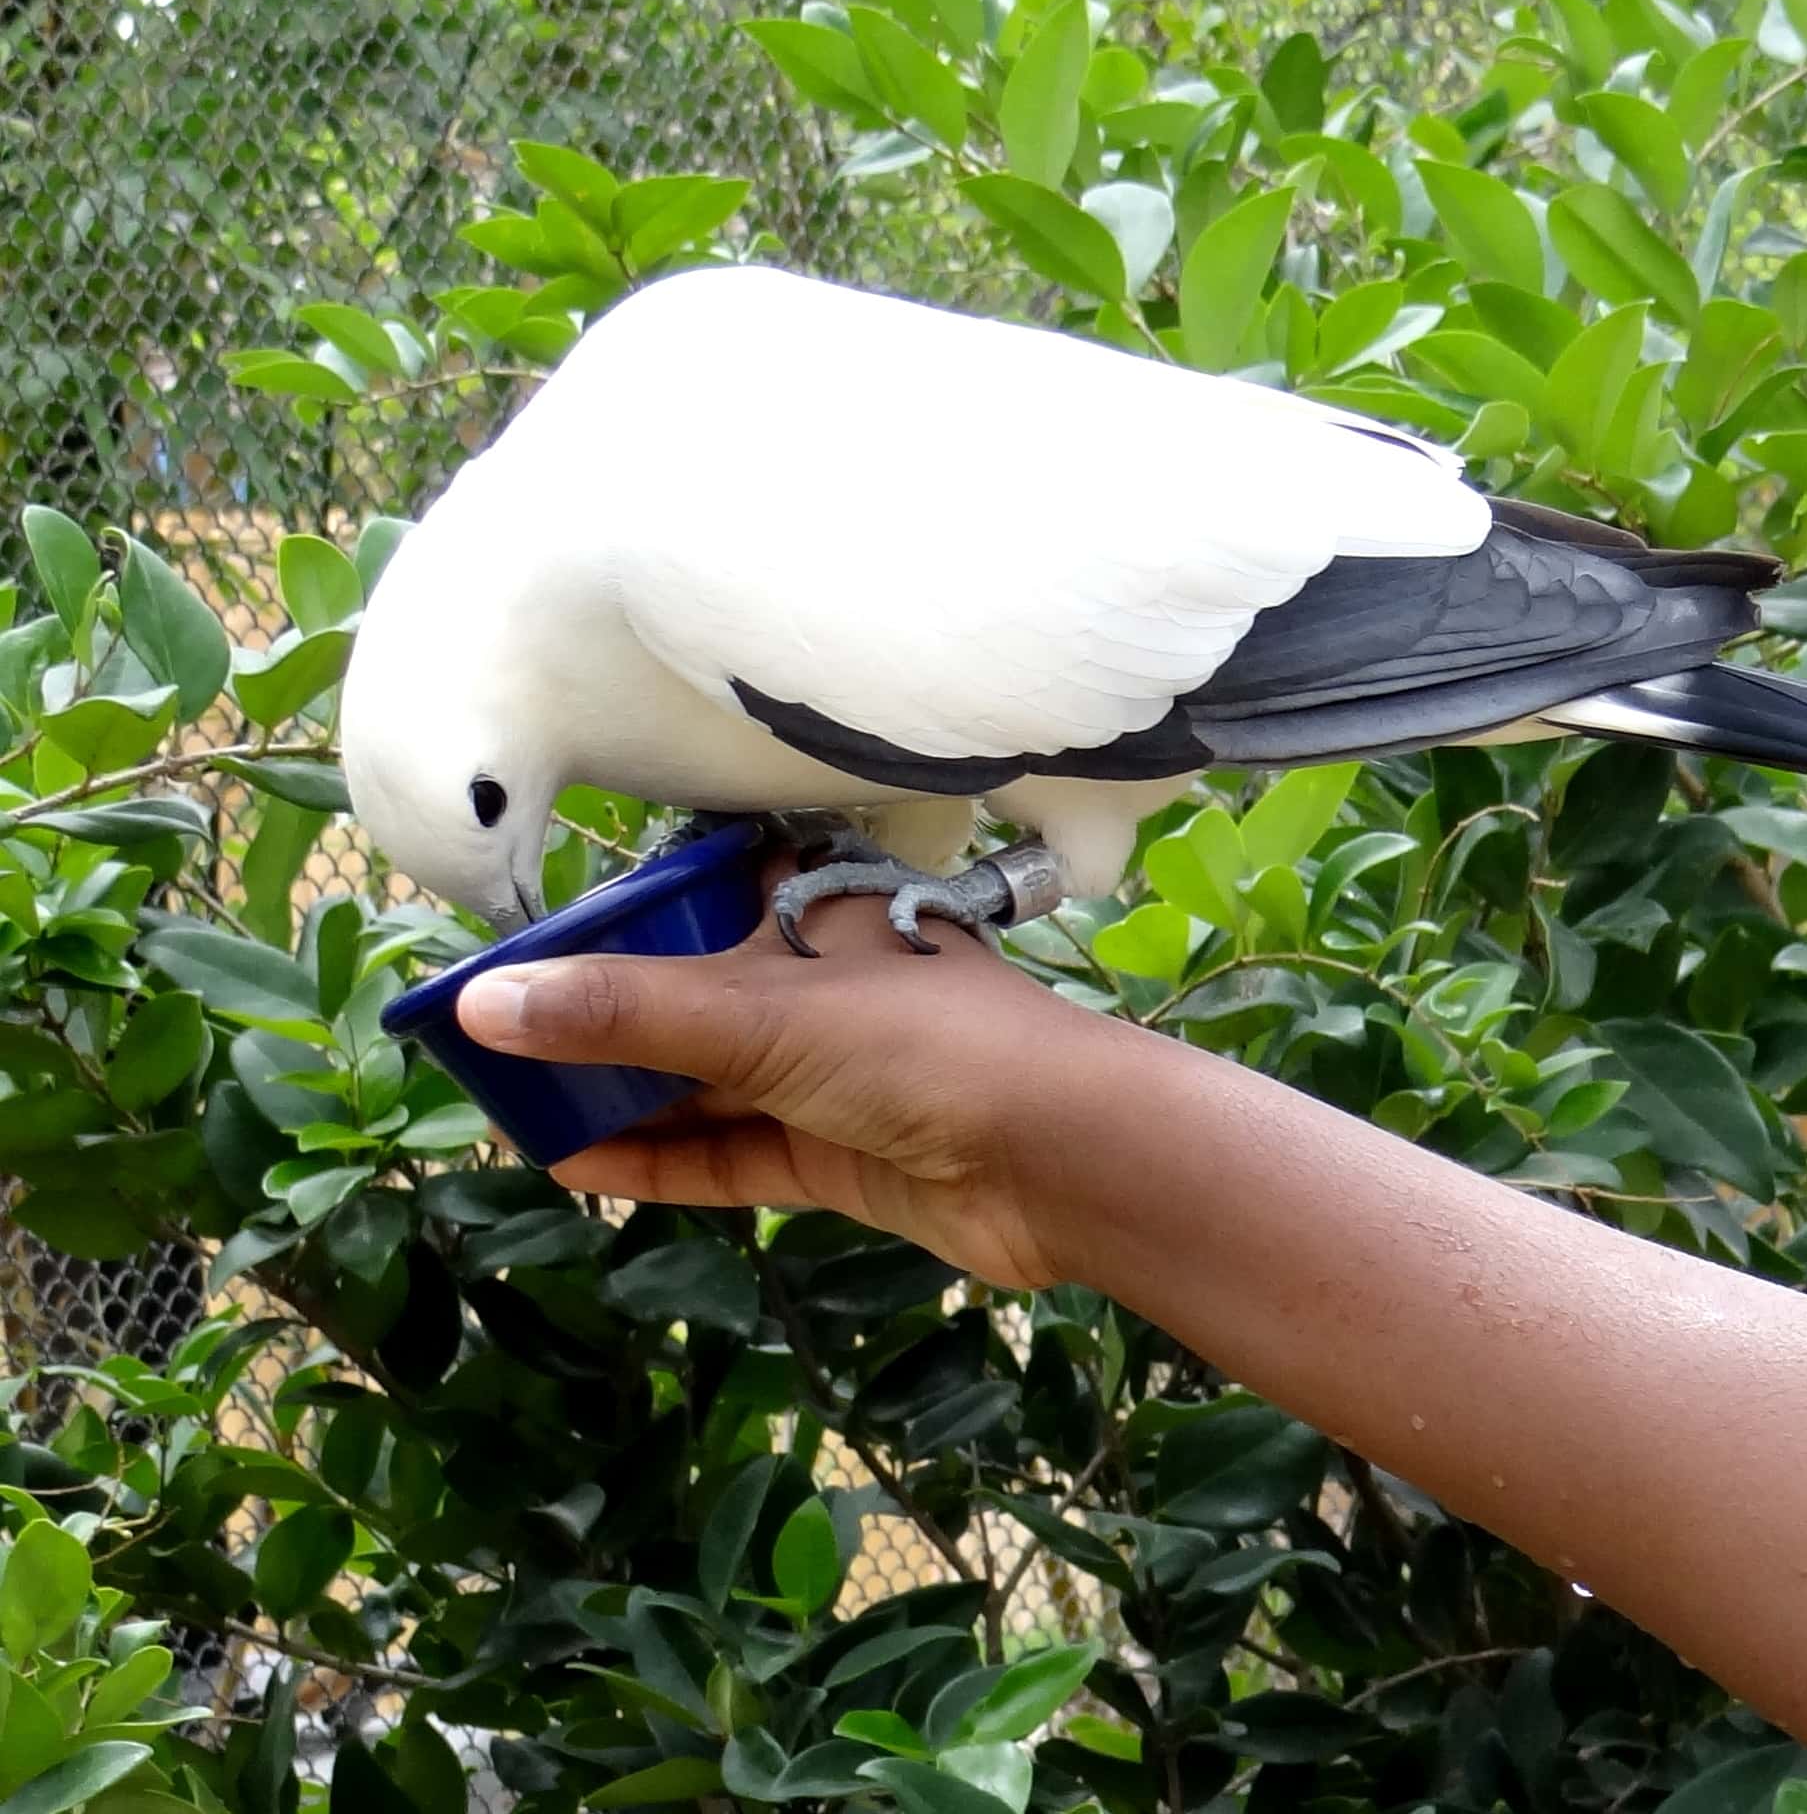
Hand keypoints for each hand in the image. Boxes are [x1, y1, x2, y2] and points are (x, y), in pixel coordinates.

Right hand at [454, 868, 1095, 1289]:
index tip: (518, 955)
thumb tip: (481, 1008)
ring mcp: (832, 1075)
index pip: (694, 899)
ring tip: (511, 1114)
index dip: (610, 924)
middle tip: (490, 1052)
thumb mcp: (759, 1013)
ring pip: (705, 1082)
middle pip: (688, 1000)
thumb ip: (623, 1011)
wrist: (1065, 1157)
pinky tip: (582, 1168)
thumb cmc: (925, 1045)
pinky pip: (733, 1153)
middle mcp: (820, 986)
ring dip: (620, 1099)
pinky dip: (664, 1160)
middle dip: (598, 1026)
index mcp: (813, 913)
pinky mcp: (841, 1156)